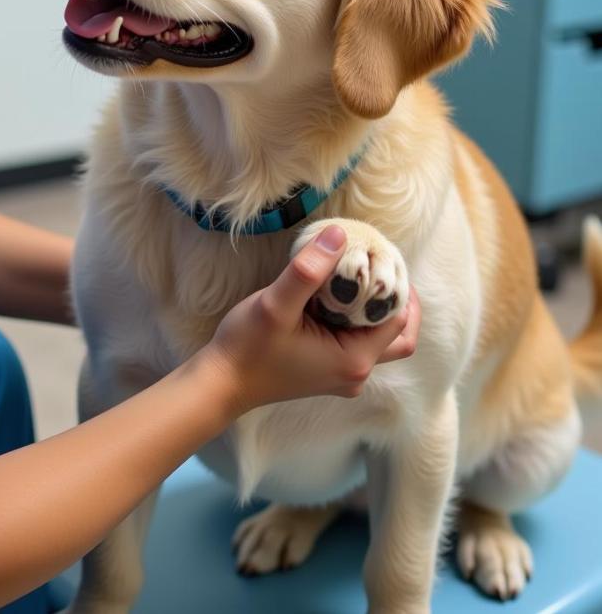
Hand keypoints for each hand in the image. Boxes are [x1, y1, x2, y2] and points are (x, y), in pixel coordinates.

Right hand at [202, 226, 418, 416]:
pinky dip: (357, 321)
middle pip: (398, 335)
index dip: (397, 287)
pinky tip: (336, 298)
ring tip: (361, 279)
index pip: (398, 320)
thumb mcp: (275, 304)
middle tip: (382, 268)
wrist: (220, 383)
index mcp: (354, 360)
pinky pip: (357, 344)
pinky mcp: (326, 372)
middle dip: (397, 301)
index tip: (382, 256)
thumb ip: (307, 271)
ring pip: (378, 341)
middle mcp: (355, 373)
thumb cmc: (247, 348)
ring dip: (376, 311)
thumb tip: (338, 234)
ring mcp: (341, 376)